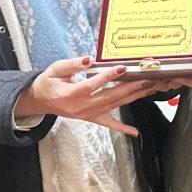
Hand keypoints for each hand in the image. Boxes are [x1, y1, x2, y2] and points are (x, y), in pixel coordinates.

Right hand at [14, 56, 160, 137]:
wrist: (42, 100)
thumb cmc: (49, 82)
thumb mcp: (55, 69)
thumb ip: (72, 64)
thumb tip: (89, 59)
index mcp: (70, 94)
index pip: (92, 85)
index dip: (108, 76)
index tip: (122, 68)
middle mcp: (81, 107)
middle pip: (109, 96)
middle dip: (130, 87)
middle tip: (147, 78)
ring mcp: (87, 114)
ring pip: (113, 105)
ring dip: (133, 97)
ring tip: (149, 89)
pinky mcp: (91, 118)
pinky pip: (108, 124)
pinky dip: (122, 128)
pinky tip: (135, 132)